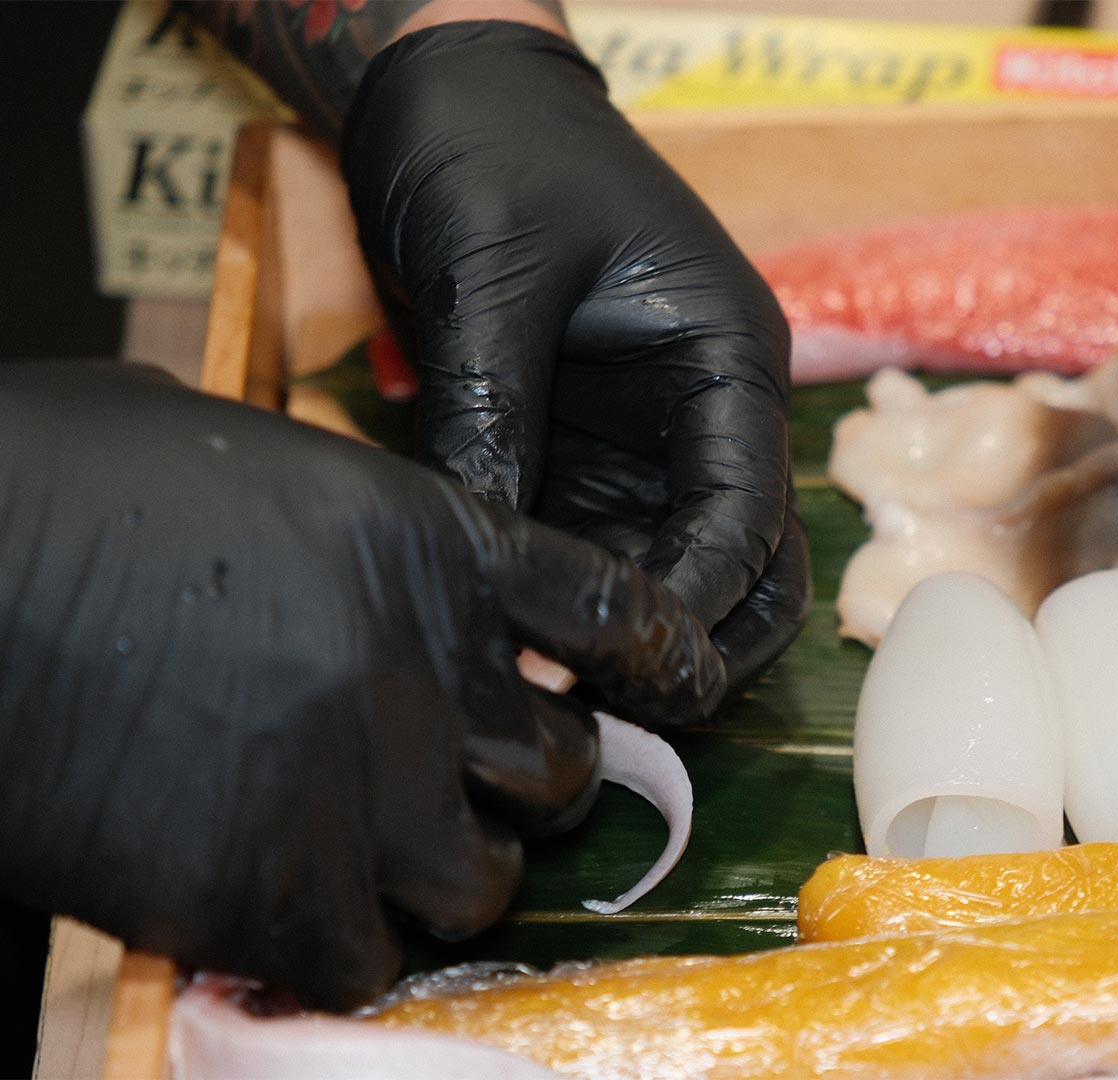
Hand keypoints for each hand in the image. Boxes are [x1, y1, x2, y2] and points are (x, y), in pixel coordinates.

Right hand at [0, 362, 723, 1009]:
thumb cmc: (69, 487)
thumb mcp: (251, 459)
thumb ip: (355, 526)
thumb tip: (371, 569)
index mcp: (433, 545)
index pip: (616, 618)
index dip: (658, 663)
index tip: (667, 692)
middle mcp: (425, 666)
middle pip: (561, 772)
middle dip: (525, 790)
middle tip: (464, 790)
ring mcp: (358, 785)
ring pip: (482, 883)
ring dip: (443, 880)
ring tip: (372, 861)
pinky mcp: (271, 890)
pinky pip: (369, 959)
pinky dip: (342, 949)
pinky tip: (284, 911)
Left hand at [341, 20, 807, 684]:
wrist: (445, 90)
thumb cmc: (491, 152)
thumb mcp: (492, 279)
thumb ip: (494, 417)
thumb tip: (485, 559)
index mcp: (728, 358)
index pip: (749, 510)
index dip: (703, 599)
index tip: (637, 664)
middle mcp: (707, 413)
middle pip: (749, 563)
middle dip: (698, 637)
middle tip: (615, 707)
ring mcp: (648, 440)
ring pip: (680, 573)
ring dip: (635, 633)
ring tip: (560, 691)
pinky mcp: (585, 453)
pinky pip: (602, 549)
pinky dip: (577, 599)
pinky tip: (523, 636)